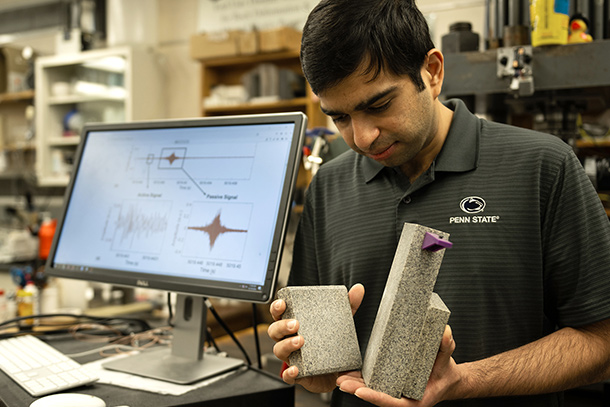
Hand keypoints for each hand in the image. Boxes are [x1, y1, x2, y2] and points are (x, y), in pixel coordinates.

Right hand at [267, 283, 364, 392]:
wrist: (337, 373)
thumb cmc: (331, 343)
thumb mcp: (341, 323)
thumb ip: (348, 306)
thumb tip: (358, 289)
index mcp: (294, 325)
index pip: (280, 314)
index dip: (277, 307)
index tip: (283, 303)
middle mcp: (288, 340)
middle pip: (275, 331)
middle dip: (282, 326)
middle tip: (296, 324)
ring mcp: (292, 357)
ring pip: (279, 350)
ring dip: (287, 345)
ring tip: (300, 341)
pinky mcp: (297, 375)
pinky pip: (287, 375)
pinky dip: (289, 373)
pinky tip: (296, 369)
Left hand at [336, 325, 459, 405]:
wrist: (448, 379)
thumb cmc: (446, 372)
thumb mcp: (447, 359)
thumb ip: (446, 347)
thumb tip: (446, 332)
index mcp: (414, 400)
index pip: (391, 402)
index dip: (375, 397)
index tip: (359, 392)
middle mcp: (402, 398)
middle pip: (376, 397)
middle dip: (357, 390)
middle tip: (342, 382)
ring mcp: (395, 392)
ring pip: (372, 390)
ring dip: (355, 385)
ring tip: (340, 377)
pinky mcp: (391, 383)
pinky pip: (375, 383)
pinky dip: (362, 379)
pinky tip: (349, 372)